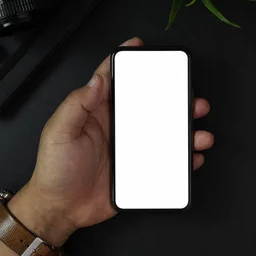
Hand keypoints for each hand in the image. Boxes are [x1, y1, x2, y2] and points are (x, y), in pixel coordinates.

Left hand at [9, 38, 213, 245]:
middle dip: (173, 97)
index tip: (139, 47)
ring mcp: (132, 148)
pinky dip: (184, 158)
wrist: (62, 209)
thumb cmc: (55, 170)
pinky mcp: (140, 170)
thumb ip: (77, 105)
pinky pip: (167, 161)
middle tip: (190, 97)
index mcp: (97, 112)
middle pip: (150, 104)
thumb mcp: (59, 132)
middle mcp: (118, 126)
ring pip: (164, 132)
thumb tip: (98, 79)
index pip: (112, 80)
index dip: (125, 61)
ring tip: (200, 133)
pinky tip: (193, 157)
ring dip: (185, 129)